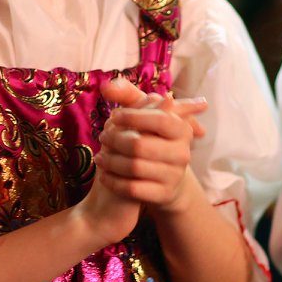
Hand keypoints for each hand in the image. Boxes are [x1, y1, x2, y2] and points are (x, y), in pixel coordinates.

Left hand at [95, 77, 207, 214]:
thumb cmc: (151, 138)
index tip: (114, 115)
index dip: (133, 116)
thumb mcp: (144, 114)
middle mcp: (183, 153)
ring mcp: (174, 176)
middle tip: (102, 136)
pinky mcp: (164, 195)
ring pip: (133, 167)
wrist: (165, 180)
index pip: (159, 118)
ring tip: (99, 155)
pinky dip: (113, 180)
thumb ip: (127, 95)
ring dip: (110, 160)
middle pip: (139, 144)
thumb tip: (106, 86)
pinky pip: (132, 188)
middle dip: (115, 139)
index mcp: (181, 129)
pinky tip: (103, 175)